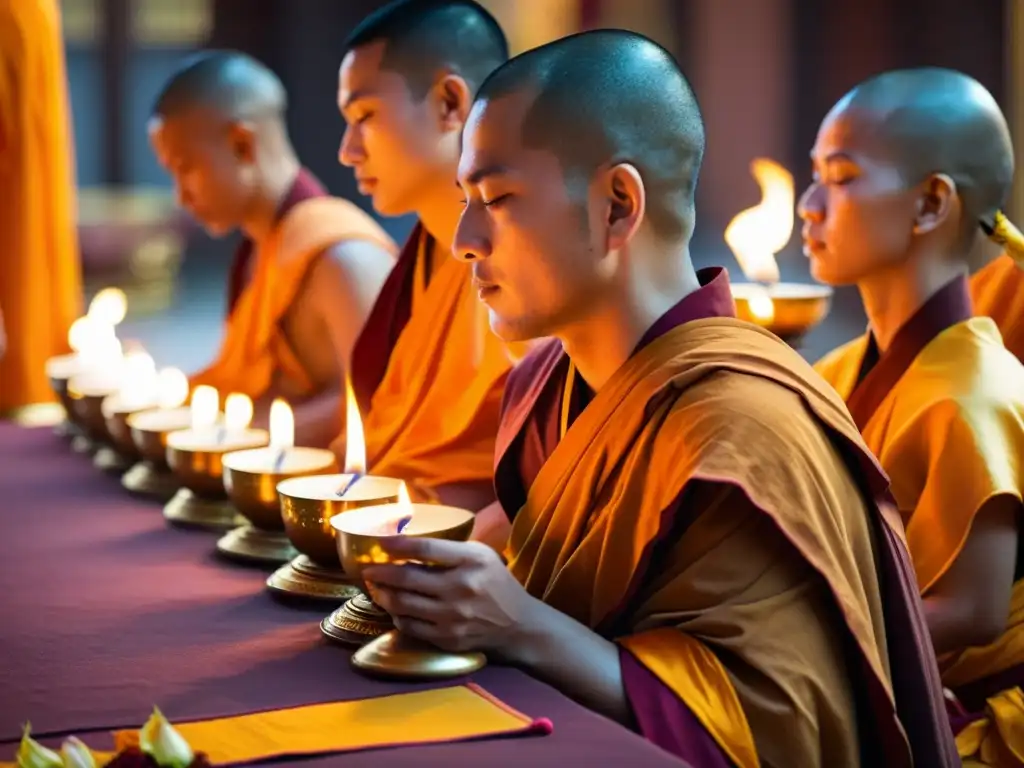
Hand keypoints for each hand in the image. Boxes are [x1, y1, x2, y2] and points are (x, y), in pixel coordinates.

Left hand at [362, 537, 538, 658]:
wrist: (518, 625)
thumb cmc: (496, 583)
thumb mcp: (481, 555)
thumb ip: (450, 549)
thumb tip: (408, 542)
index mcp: (472, 561)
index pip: (426, 550)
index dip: (398, 545)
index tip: (380, 542)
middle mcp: (462, 588)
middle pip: (408, 578)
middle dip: (380, 573)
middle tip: (368, 569)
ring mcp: (453, 616)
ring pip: (403, 604)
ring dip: (383, 595)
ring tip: (376, 588)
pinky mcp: (448, 638)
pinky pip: (410, 626)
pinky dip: (398, 616)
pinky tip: (395, 608)